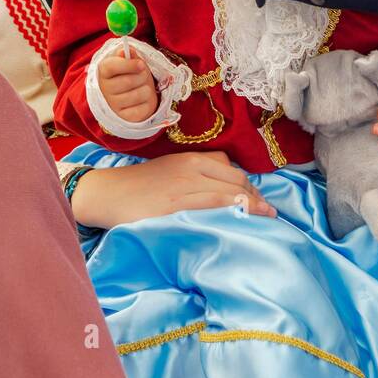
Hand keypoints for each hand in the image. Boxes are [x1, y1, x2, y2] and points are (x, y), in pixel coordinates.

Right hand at [70, 151, 278, 229]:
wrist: (108, 193)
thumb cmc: (140, 185)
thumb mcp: (172, 170)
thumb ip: (197, 175)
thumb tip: (225, 190)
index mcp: (192, 159)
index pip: (232, 169)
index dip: (250, 186)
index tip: (260, 200)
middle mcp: (192, 168)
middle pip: (236, 180)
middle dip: (256, 197)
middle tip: (269, 213)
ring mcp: (184, 186)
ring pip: (229, 192)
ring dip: (252, 205)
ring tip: (265, 217)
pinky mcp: (176, 205)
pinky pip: (212, 205)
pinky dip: (232, 210)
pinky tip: (242, 218)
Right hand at [97, 50, 158, 122]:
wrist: (132, 95)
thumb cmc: (131, 74)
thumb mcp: (129, 61)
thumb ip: (128, 55)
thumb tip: (125, 50)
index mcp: (103, 72)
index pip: (111, 67)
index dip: (128, 64)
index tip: (141, 64)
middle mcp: (105, 90)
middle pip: (128, 81)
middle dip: (142, 76)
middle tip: (143, 75)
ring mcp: (114, 105)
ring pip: (139, 94)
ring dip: (147, 89)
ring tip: (143, 87)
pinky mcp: (125, 117)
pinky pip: (143, 108)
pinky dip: (148, 102)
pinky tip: (143, 100)